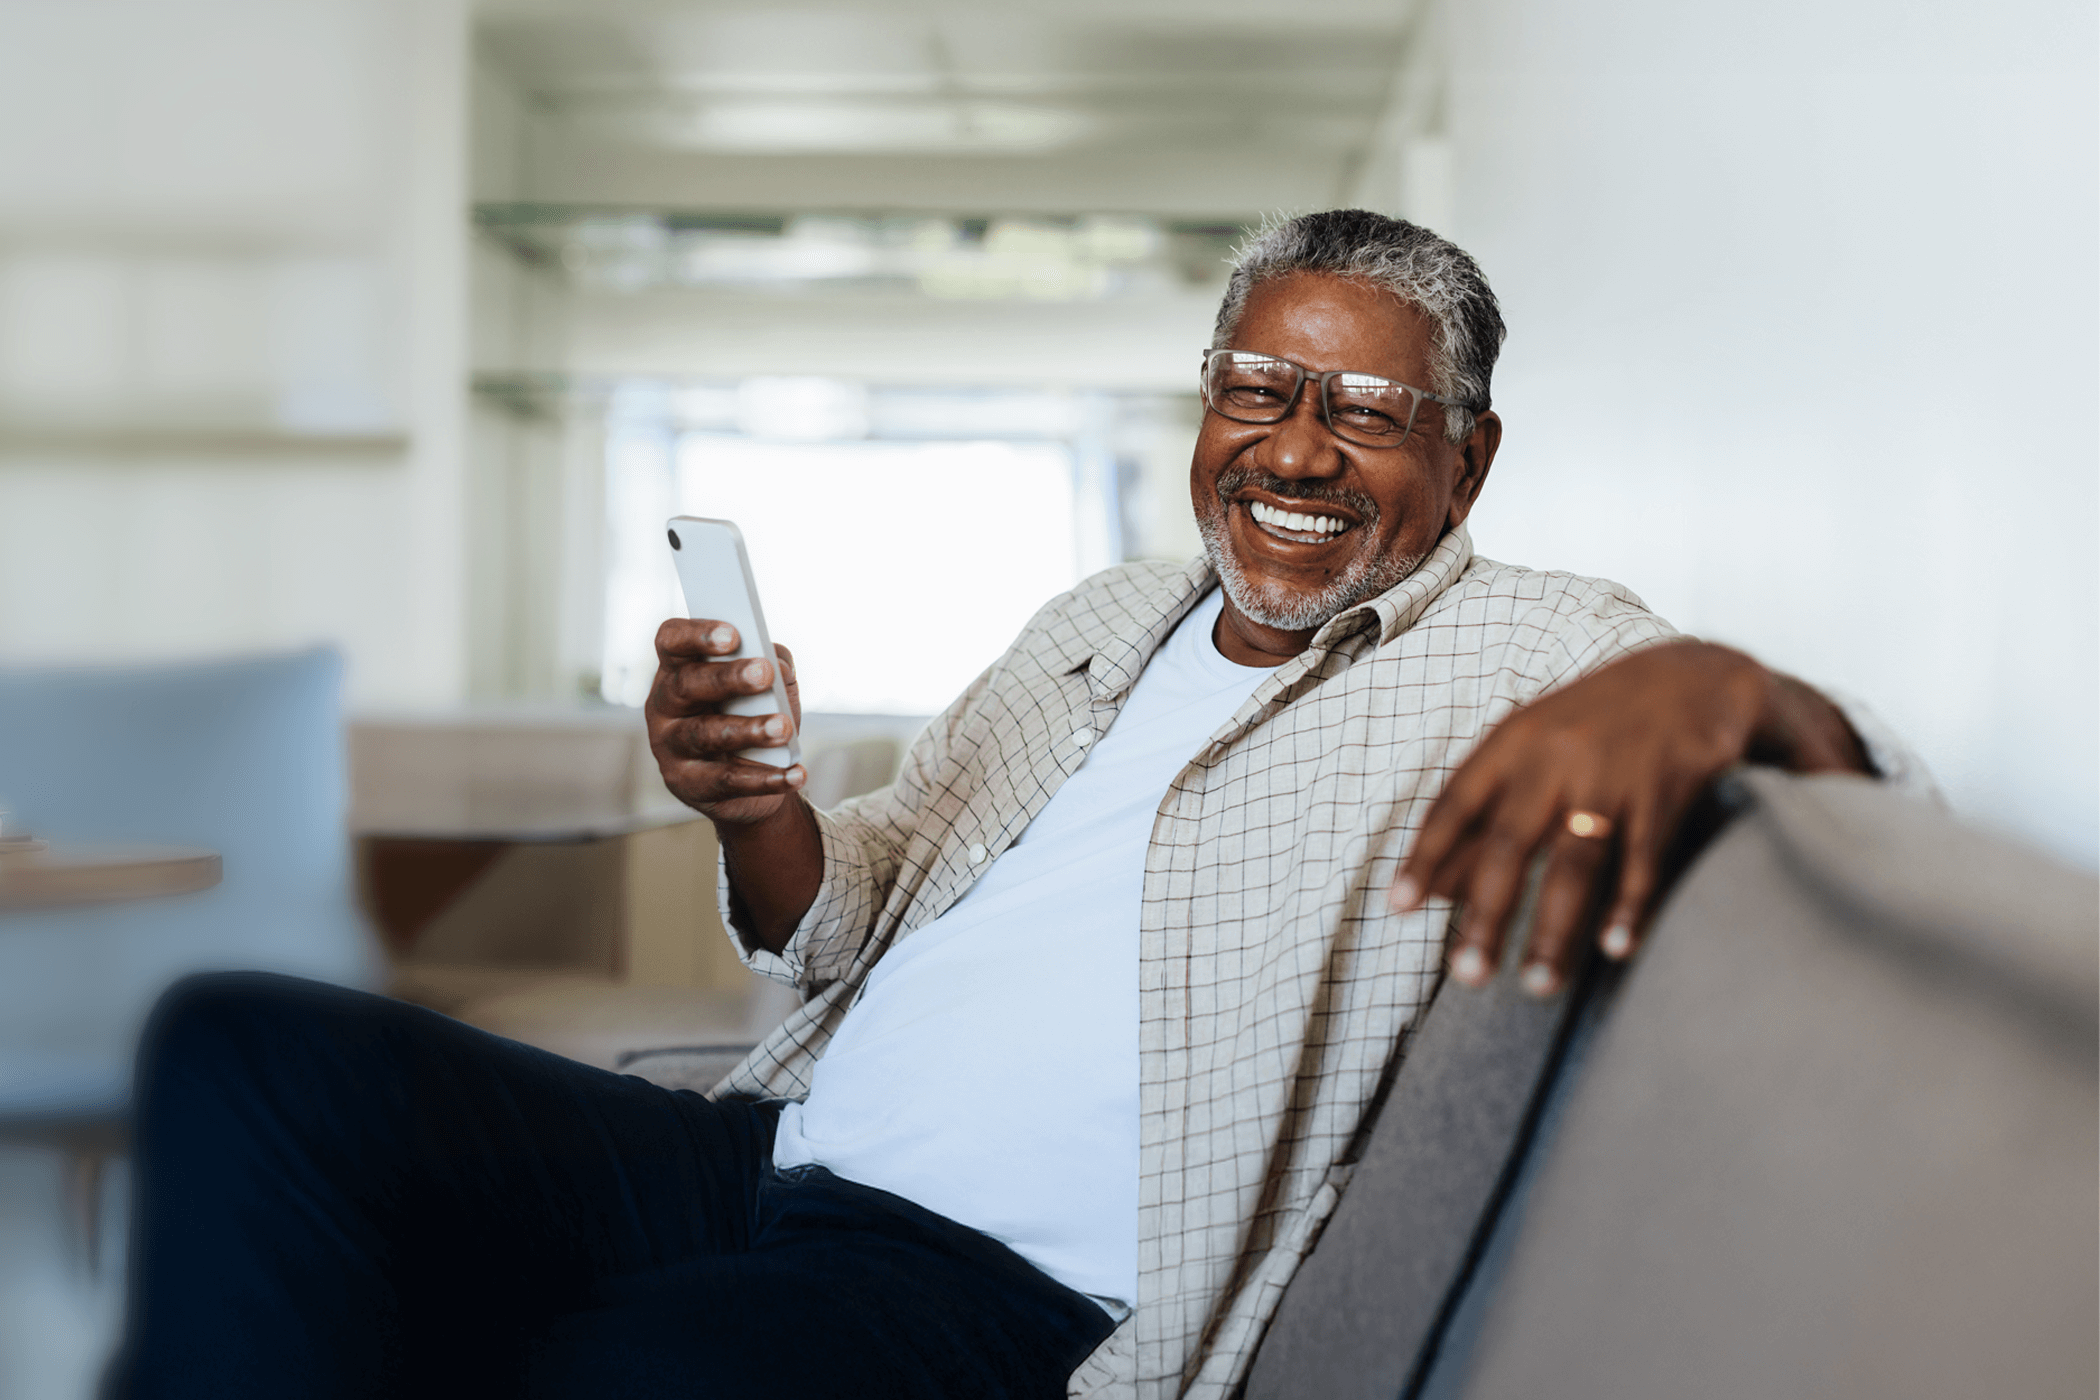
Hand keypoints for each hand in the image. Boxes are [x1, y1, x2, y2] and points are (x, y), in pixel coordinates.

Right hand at [645, 618, 806, 827]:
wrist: (749, 782)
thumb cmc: (752, 717)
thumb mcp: (764, 687)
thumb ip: (773, 664)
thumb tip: (779, 665)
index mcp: (678, 669)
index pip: (672, 641)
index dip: (697, 635)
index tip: (733, 634)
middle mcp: (665, 705)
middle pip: (687, 685)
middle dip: (727, 677)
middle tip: (764, 673)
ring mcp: (671, 746)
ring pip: (705, 734)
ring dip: (748, 730)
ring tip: (783, 728)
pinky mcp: (687, 784)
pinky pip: (727, 780)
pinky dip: (766, 778)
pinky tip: (795, 773)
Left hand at [1391, 640, 1869, 995]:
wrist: (1696, 675)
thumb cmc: (1596, 724)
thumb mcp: (1532, 749)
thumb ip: (1484, 815)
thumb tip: (1432, 888)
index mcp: (1513, 742)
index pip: (1456, 804)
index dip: (1427, 856)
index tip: (1398, 907)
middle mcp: (1556, 756)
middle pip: (1511, 844)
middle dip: (1488, 914)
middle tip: (1467, 976)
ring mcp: (1612, 772)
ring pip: (1575, 862)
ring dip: (1556, 929)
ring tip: (1537, 985)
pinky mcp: (1667, 788)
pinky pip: (1644, 858)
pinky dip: (1629, 905)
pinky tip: (1614, 948)